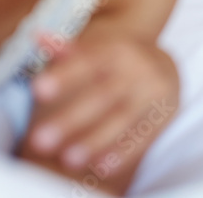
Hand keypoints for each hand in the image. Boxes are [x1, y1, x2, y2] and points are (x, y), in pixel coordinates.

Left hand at [19, 36, 178, 194]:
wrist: (166, 66)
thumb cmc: (119, 61)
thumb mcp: (98, 51)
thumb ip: (67, 50)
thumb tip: (36, 36)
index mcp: (117, 50)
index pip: (88, 62)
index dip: (64, 76)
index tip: (37, 90)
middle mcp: (138, 69)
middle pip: (102, 95)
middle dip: (71, 118)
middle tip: (38, 140)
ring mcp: (153, 93)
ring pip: (122, 118)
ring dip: (95, 140)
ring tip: (67, 159)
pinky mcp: (163, 115)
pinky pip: (143, 135)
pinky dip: (123, 152)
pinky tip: (102, 166)